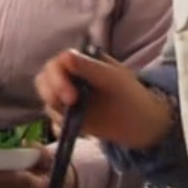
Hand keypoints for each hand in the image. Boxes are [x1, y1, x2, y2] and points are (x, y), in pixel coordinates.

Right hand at [35, 50, 173, 151]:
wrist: (144, 125)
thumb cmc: (133, 96)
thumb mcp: (114, 80)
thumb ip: (89, 67)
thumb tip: (65, 56)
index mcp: (82, 62)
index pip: (56, 64)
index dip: (57, 79)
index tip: (70, 98)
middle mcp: (70, 76)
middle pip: (44, 80)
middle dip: (51, 94)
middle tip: (69, 107)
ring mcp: (67, 96)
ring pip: (47, 100)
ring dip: (58, 111)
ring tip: (79, 121)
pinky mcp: (69, 115)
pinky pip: (55, 119)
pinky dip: (62, 126)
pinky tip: (81, 130)